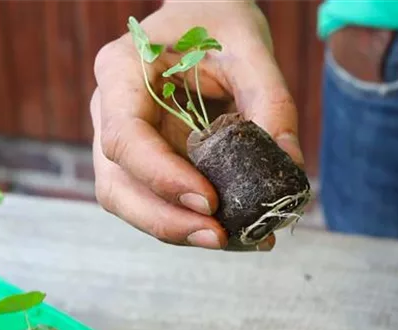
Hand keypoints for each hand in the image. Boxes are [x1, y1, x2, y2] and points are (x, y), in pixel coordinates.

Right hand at [90, 1, 303, 249]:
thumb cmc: (217, 21)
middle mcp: (108, 109)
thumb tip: (289, 167)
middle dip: (164, 219)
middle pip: (116, 184)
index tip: (209, 200)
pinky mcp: (143, 157)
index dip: (160, 176)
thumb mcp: (250, 48)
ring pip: (128, 200)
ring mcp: (121, 138)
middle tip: (220, 237)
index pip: (123, 137)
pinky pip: (153, 198)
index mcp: (122, 70)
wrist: (201, 18)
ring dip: (174, 229)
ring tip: (230, 240)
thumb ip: (272, 103)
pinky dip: (184, 220)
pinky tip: (227, 230)